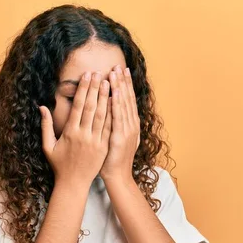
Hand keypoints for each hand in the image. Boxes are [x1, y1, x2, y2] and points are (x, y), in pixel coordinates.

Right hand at [39, 72, 111, 187]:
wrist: (74, 184)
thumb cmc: (59, 165)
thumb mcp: (47, 146)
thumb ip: (45, 126)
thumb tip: (42, 107)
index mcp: (70, 133)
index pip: (78, 106)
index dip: (83, 90)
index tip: (87, 76)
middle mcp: (84, 135)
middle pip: (91, 107)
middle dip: (95, 89)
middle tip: (99, 73)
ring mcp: (95, 142)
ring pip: (102, 116)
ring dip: (106, 98)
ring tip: (109, 82)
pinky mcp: (104, 147)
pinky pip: (109, 128)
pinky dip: (113, 114)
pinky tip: (116, 102)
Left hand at [99, 65, 139, 182]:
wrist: (117, 177)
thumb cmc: (112, 159)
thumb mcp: (116, 138)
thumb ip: (115, 123)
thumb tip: (112, 109)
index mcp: (129, 125)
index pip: (127, 100)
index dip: (125, 85)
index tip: (121, 70)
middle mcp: (130, 126)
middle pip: (126, 99)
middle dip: (122, 82)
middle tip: (118, 65)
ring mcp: (125, 132)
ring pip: (122, 106)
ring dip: (119, 89)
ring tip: (114, 74)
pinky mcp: (119, 139)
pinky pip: (116, 119)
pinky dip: (115, 106)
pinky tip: (112, 94)